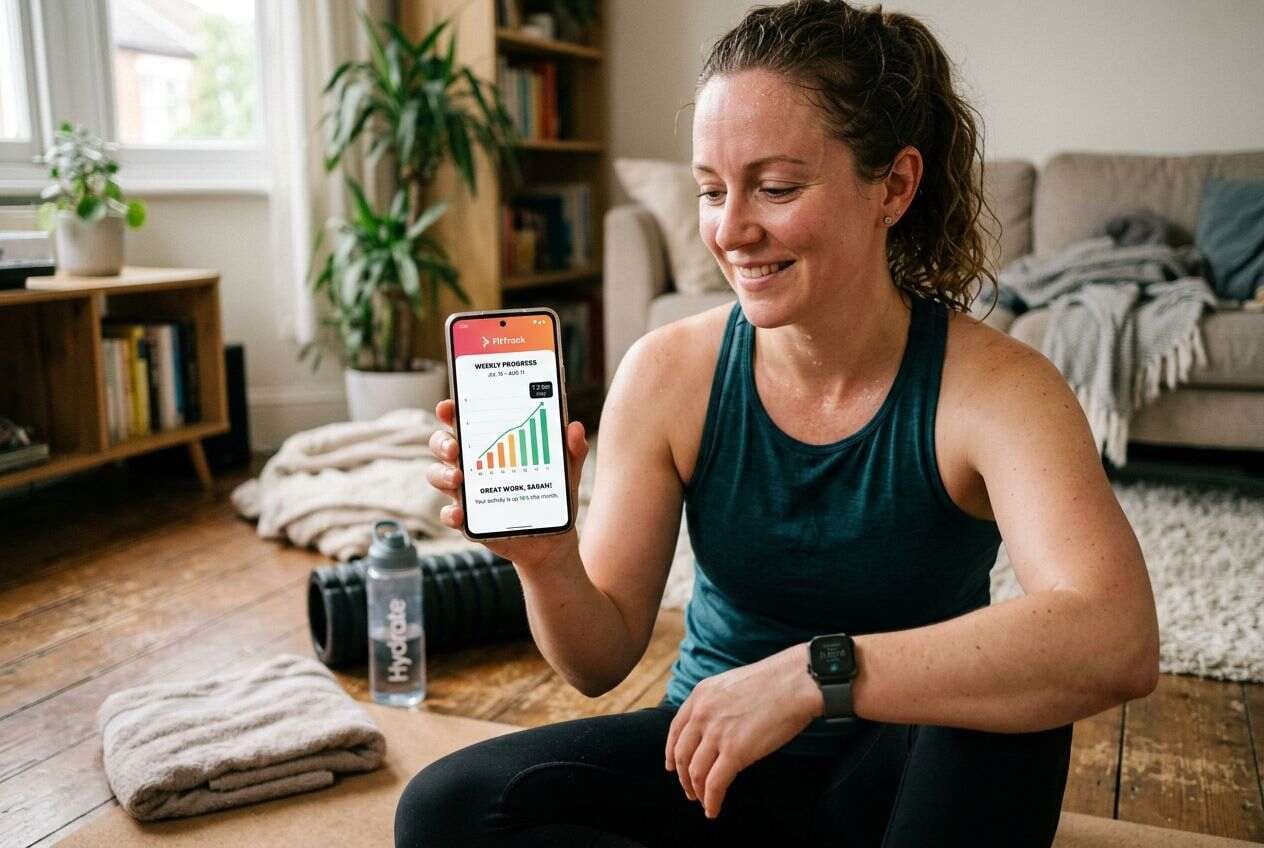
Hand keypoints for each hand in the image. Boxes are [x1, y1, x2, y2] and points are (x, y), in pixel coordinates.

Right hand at [425, 398, 589, 569]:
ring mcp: (467, 492)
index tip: (448, 406)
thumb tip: (575, 428)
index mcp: (492, 444)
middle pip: (443, 445)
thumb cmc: (553, 494)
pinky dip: (450, 513)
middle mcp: (473, 464)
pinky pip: (449, 514)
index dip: (451, 412)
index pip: (465, 421)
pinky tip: (460, 514)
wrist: (553, 539)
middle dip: (442, 442)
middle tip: (454, 447)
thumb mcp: (567, 470)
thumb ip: (572, 449)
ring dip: (442, 474)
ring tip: (458, 478)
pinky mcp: (468, 519)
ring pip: (438, 475)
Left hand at [664, 643, 819, 818]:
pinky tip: (713, 810)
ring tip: (703, 802)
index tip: (672, 766)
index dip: (671, 752)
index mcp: (700, 695)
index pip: (676, 730)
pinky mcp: (735, 752)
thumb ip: (717, 704)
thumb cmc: (775, 682)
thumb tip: (715, 729)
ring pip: (695, 772)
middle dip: (683, 777)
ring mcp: (717, 733)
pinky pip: (715, 784)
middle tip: (690, 790)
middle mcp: (702, 713)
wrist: (797, 682)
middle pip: (682, 754)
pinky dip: (711, 801)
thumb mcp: (732, 684)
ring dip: (697, 791)